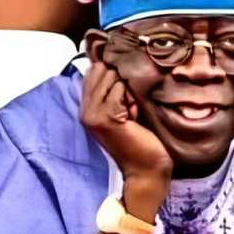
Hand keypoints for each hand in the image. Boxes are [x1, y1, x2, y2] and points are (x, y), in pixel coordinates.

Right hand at [80, 63, 171, 212]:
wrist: (147, 168)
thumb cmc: (143, 140)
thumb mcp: (127, 111)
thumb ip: (118, 91)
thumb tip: (121, 64)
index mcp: (88, 107)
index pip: (94, 70)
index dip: (115, 70)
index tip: (130, 86)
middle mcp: (86, 109)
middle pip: (101, 70)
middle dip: (122, 77)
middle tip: (134, 100)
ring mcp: (93, 114)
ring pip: (111, 77)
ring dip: (129, 87)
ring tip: (135, 109)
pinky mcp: (106, 118)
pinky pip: (119, 90)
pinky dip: (133, 98)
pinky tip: (136, 115)